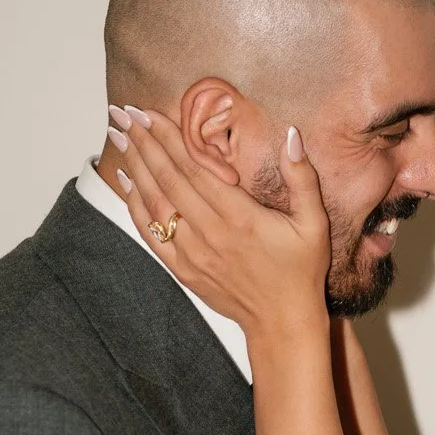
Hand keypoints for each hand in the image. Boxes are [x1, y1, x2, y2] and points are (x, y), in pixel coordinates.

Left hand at [110, 107, 330, 338]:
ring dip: (135, 166)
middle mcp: (210, 232)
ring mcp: (192, 253)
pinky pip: (150, 233)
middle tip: (123, 114)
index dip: (168, 137)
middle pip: (168, 178)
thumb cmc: (300, 271)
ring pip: (154, 202)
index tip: (149, 112)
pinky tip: (126, 180)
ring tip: (120, 136)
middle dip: (143, 142)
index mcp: (239, 216)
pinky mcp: (183, 269)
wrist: (282, 322)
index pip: (194, 167)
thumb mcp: (314, 223)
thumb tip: (291, 136)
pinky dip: (135, 205)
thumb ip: (303, 178)